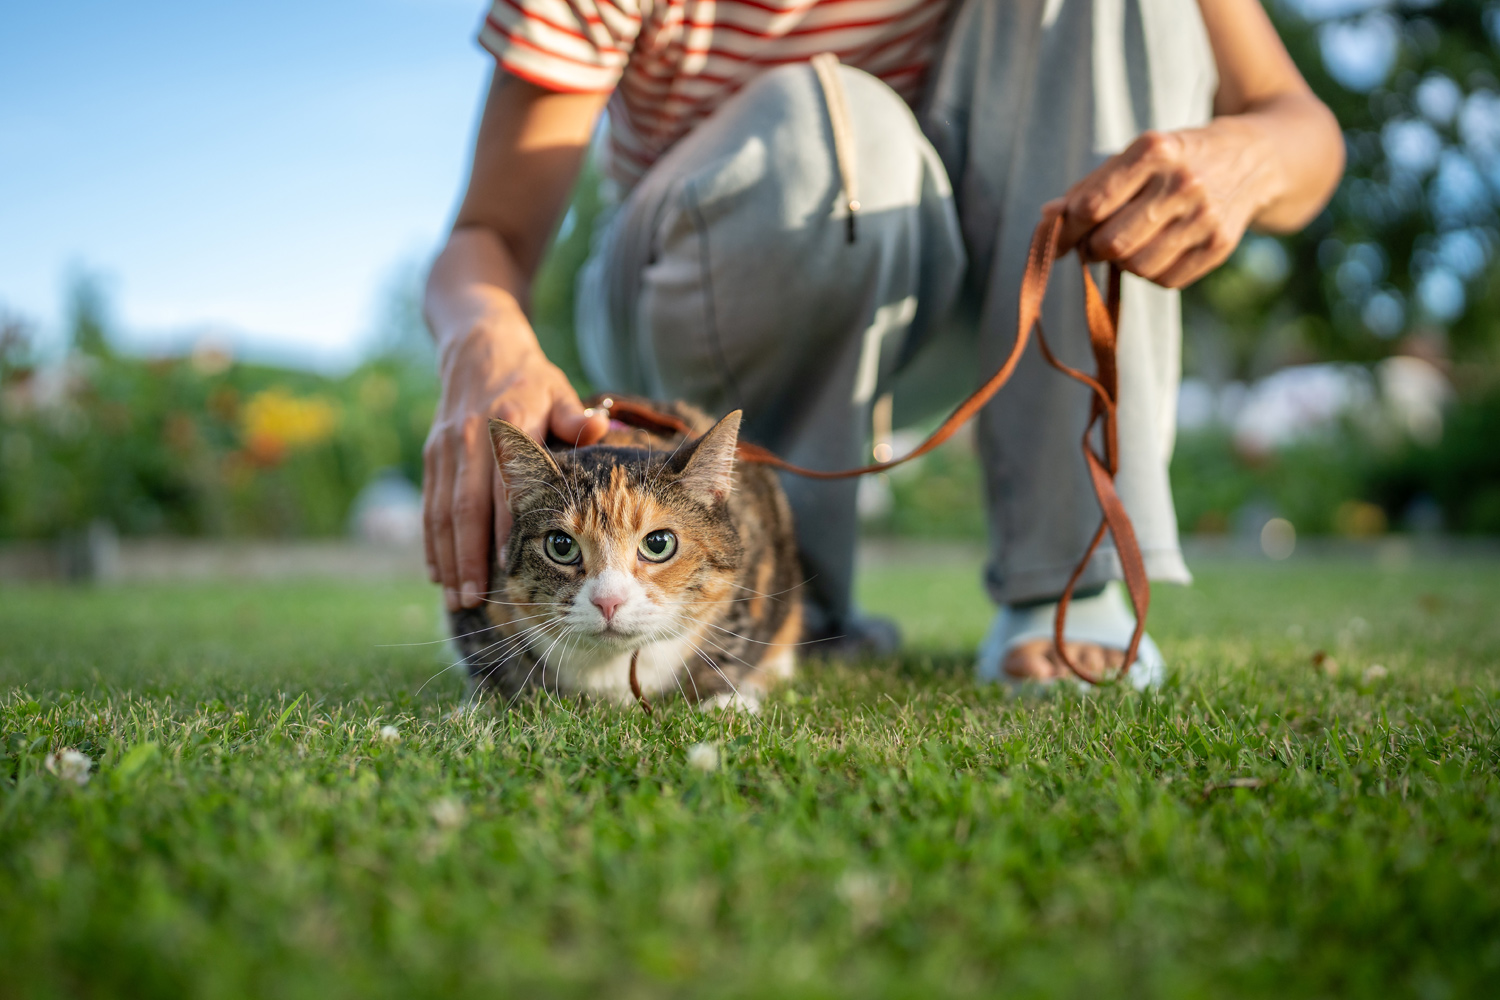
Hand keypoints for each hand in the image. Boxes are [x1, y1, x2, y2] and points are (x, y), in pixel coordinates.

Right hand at [422, 319, 606, 611]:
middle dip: (468, 557)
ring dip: (447, 557)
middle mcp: (469, 438)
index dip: (503, 528)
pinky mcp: (431, 455)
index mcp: (506, 422)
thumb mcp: (558, 390)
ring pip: (440, 512)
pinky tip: (438, 573)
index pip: (503, 485)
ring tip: (456, 597)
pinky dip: (431, 541)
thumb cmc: (530, 379)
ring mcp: (445, 447)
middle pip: (464, 508)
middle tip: (474, 598)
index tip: (508, 568)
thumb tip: (599, 426)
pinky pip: (428, 505)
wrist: (479, 348)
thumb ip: (577, 417)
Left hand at [1047, 122, 1279, 288]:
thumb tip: (1047, 218)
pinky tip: (1158, 249)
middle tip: (1096, 242)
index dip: (1067, 229)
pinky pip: (1165, 281)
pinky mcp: (1220, 245)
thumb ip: (1090, 187)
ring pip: (1136, 267)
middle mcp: (1182, 182)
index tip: (1059, 236)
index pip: (1092, 206)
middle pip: (1111, 244)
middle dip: (1093, 249)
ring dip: (1122, 263)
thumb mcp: (1137, 156)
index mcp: (1155, 150)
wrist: (1256, 157)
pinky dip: (1151, 273)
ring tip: (1130, 242)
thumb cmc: (1177, 159)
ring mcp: (1205, 216)